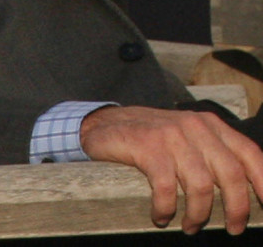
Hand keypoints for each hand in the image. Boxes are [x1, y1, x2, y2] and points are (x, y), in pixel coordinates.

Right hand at [80, 105, 262, 234]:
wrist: (104, 125)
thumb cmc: (152, 140)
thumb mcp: (188, 140)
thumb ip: (213, 156)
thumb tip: (245, 194)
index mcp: (210, 125)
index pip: (249, 153)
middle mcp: (195, 126)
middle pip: (231, 173)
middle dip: (237, 209)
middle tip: (232, 229)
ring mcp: (171, 135)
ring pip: (201, 186)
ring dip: (198, 215)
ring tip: (189, 226)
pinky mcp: (148, 146)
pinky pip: (167, 189)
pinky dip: (166, 210)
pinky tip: (160, 216)